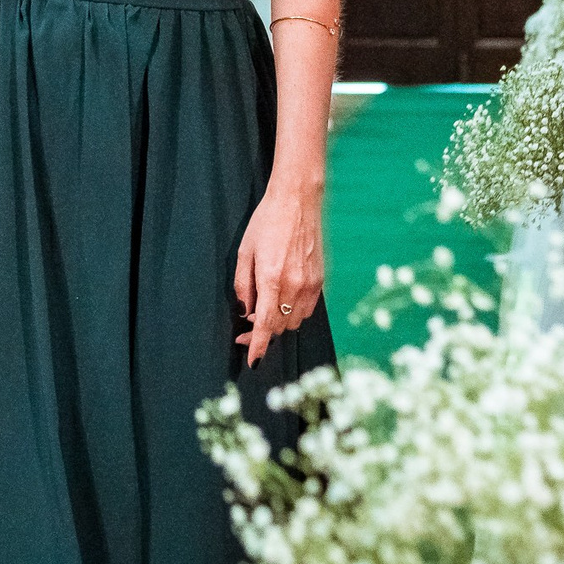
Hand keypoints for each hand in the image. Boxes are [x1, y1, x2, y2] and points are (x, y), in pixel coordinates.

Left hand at [233, 184, 323, 368]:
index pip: (265, 325)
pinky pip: (307, 310)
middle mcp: (294, 285)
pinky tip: (282, 299)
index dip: (258, 346)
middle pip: (279, 326)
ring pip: (294, 321)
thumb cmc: (267, 223)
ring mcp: (310, 284)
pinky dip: (293, 312)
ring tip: (265, 307)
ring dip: (279, 322)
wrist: (297, 202)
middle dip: (262, 331)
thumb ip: (243, 286)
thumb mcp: (245, 252)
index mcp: (271, 279)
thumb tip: (245, 312)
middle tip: (247, 323)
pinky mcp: (320, 281)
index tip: (253, 361)